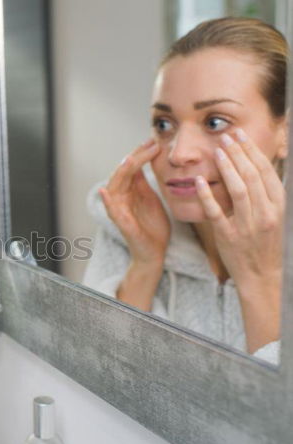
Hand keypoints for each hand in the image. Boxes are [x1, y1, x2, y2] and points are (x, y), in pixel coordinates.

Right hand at [99, 138, 169, 264]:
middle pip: (122, 173)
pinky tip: (105, 192)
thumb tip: (144, 159)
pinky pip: (112, 211)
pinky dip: (107, 202)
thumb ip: (143, 182)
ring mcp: (119, 211)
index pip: (131, 167)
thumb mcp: (151, 197)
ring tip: (129, 160)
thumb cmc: (152, 225)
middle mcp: (121, 198)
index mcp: (129, 191)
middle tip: (149, 145)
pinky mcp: (122, 224)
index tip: (154, 141)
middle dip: (135, 158)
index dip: (140, 153)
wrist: (155, 251)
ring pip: (114, 187)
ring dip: (120, 174)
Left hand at [195, 129, 284, 292]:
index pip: (266, 172)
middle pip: (252, 176)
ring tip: (217, 152)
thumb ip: (266, 193)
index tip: (240, 136)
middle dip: (238, 153)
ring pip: (239, 191)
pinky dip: (207, 196)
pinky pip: (216, 213)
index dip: (252, 151)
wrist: (262, 275)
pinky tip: (199, 181)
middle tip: (225, 136)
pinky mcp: (228, 237)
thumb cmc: (266, 243)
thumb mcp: (275, 215)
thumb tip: (256, 165)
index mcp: (278, 206)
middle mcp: (266, 214)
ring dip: (227, 168)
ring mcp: (247, 226)